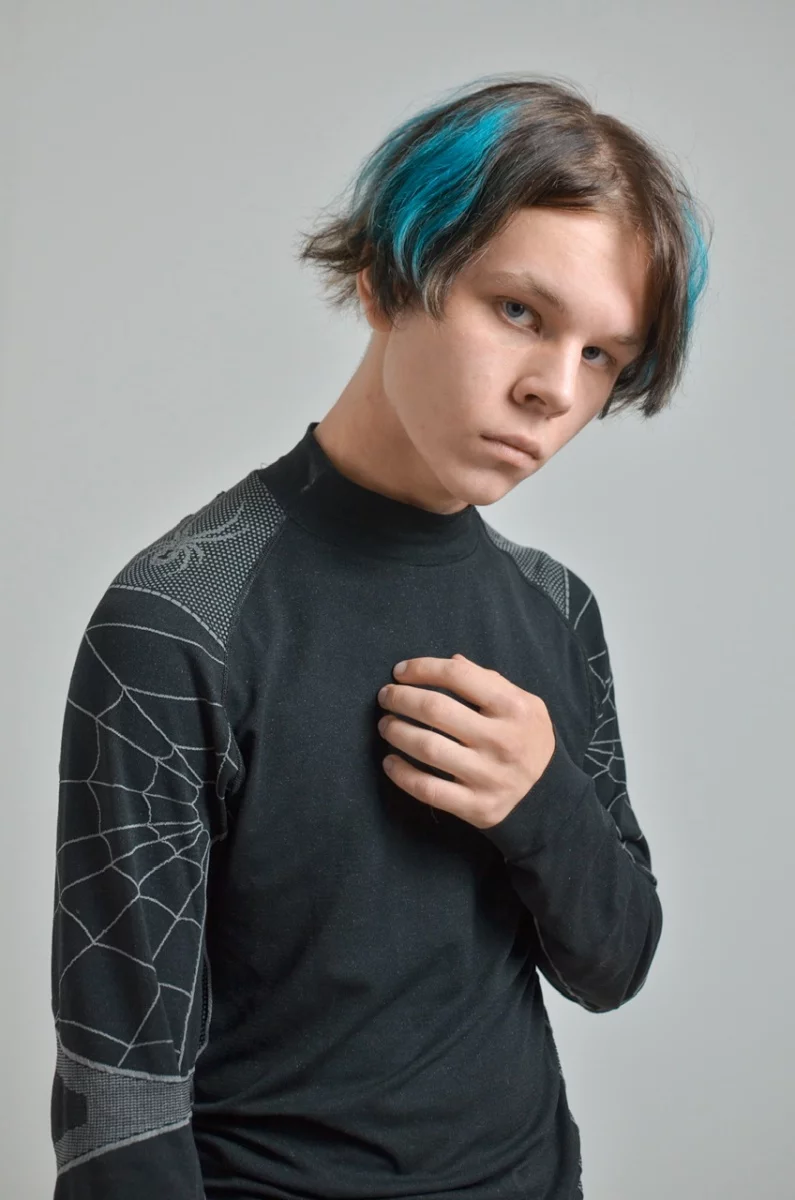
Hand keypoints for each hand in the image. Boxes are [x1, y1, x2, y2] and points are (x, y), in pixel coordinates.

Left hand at [376, 653, 555, 829]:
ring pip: (428, 748)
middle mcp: (501, 741)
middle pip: (436, 710)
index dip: (422, 668)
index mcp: (513, 708)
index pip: (458, 676)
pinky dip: (402, 774)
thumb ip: (490, 680)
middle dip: (401, 698)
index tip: (399, 672)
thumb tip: (452, 661)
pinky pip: (428, 790)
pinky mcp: (476, 806)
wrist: (548, 794)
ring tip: (386, 725)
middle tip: (386, 696)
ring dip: (397, 732)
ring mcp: (488, 776)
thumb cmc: (527, 738)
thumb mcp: (524, 703)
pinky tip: (389, 762)